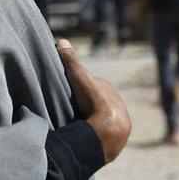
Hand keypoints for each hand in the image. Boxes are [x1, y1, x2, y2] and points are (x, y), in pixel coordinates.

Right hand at [55, 39, 131, 162]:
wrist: (108, 129)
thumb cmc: (94, 100)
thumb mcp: (78, 76)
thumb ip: (70, 60)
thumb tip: (61, 40)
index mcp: (108, 90)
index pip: (92, 85)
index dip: (79, 86)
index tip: (67, 91)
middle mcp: (116, 104)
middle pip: (96, 102)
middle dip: (86, 104)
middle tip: (70, 108)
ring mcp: (117, 122)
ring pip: (100, 118)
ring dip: (90, 120)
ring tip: (76, 124)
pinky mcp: (115, 139)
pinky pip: (102, 133)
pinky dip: (94, 134)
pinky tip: (85, 136)